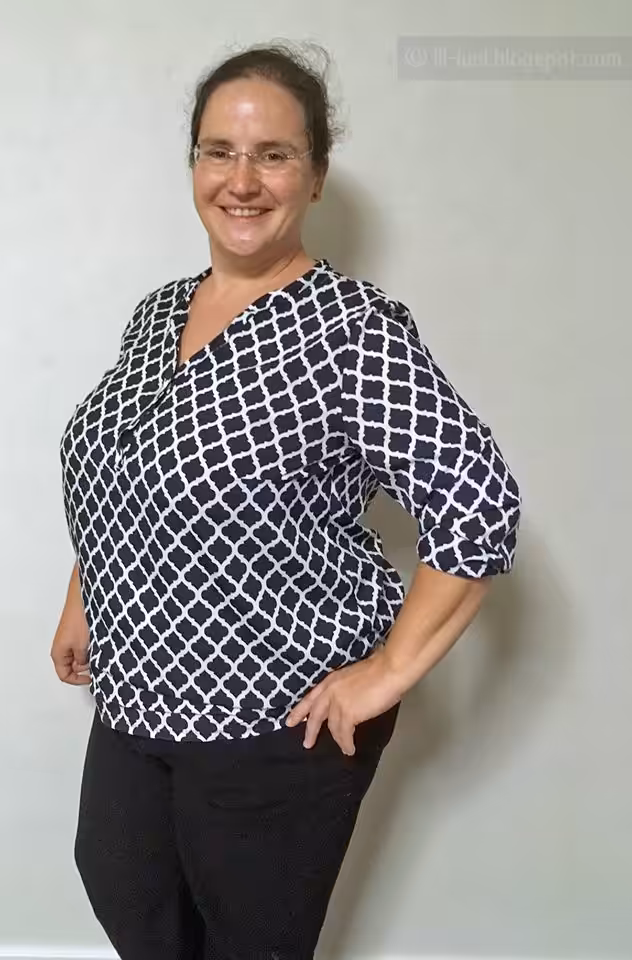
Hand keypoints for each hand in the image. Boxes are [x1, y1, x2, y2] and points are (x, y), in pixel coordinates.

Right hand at [50, 603, 90, 685]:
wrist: (82, 600)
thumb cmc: (78, 619)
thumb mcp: (82, 646)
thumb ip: (83, 661)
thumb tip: (86, 667)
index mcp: (58, 653)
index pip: (64, 676)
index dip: (77, 680)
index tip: (90, 678)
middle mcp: (61, 647)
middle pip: (72, 667)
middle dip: (84, 667)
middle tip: (96, 662)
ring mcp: (69, 640)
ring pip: (79, 657)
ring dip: (88, 657)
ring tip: (97, 650)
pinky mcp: (76, 633)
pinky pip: (82, 647)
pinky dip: (90, 648)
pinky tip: (97, 643)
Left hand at [285, 646, 406, 755]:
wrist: (389, 670)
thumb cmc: (380, 669)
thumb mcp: (353, 675)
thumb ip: (346, 687)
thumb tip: (349, 699)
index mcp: (331, 680)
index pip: (311, 698)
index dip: (300, 710)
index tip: (291, 720)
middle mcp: (330, 691)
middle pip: (315, 715)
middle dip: (310, 731)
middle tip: (307, 743)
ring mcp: (338, 703)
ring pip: (332, 728)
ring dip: (337, 740)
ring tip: (342, 748)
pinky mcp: (349, 715)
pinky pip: (344, 735)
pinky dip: (347, 744)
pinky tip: (349, 749)